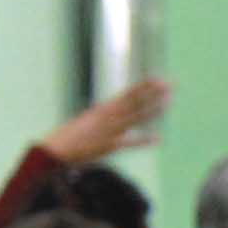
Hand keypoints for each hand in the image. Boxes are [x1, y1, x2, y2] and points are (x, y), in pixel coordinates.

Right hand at [41, 78, 168, 164]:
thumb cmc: (71, 136)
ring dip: (152, 110)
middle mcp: (108, 116)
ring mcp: (110, 129)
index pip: (128, 94)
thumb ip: (104, 116)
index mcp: (104, 108)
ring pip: (135, 117)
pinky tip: (157, 139)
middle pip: (135, 102)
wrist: (58, 148)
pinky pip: (130, 142)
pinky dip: (143, 140)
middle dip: (153, 93)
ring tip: (168, 103)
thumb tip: (112, 112)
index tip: (158, 79)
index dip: (144, 86)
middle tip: (170, 85)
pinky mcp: (109, 145)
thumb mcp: (89, 120)